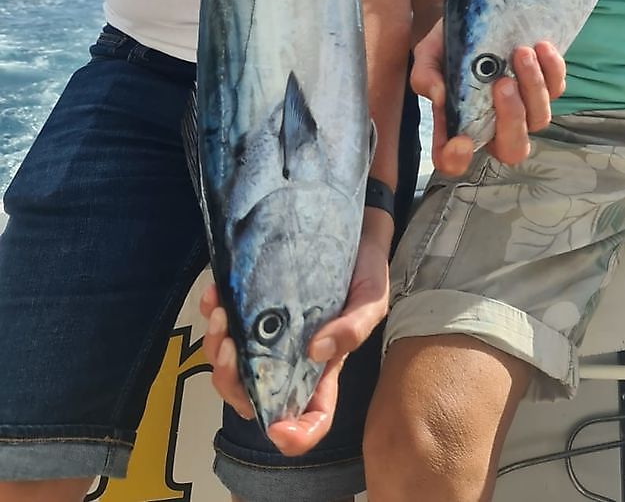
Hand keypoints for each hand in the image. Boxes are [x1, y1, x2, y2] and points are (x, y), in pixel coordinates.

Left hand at [199, 217, 389, 456]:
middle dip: (230, 383)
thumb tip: (314, 351)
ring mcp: (269, 334)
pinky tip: (215, 294)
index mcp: (322, 369)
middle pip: (253, 395)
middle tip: (228, 348)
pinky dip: (211, 312)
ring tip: (219, 314)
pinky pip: (224, 321)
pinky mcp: (254, 305)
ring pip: (231, 362)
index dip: (294, 436)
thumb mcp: (372, 300)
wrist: (355, 229)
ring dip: (215, 347)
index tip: (277, 429)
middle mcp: (290, 359)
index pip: (311, 417)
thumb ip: (352, 329)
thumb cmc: (369, 271)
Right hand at [411, 19, 565, 175]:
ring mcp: (524, 108)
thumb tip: (439, 95)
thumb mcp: (429, 53)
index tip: (460, 141)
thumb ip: (426, 75)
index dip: (457, 160)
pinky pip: (557, 89)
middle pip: (512, 149)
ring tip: (521, 53)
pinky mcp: (547, 87)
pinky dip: (552, 70)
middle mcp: (494, 125)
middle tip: (502, 83)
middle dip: (511, 119)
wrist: (478, 15)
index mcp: (460, 124)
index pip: (454, 160)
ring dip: (533, 87)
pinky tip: (540, 47)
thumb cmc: (451, 41)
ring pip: (539, 118)